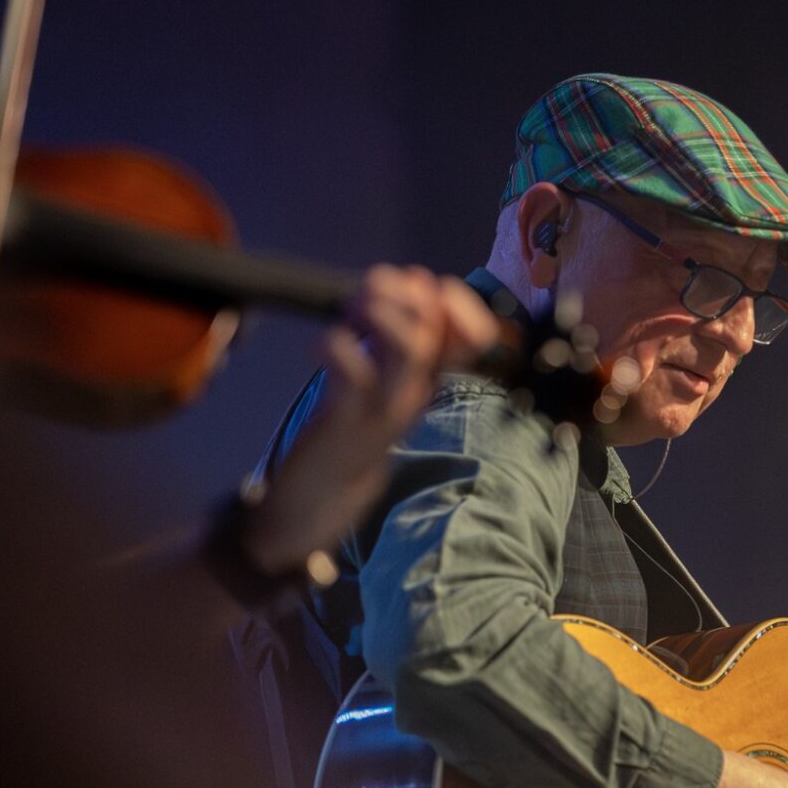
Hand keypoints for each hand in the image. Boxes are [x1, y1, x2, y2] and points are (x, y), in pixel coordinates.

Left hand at [240, 266, 495, 574]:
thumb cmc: (345, 438)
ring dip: (380, 314)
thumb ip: (395, 341)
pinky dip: (334, 345)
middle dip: (407, 296)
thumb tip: (417, 284)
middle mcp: (413, 397)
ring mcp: (384, 412)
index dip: (460, 306)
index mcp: (425, 386)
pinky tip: (318, 345)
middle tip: (375, 285)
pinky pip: (352, 373)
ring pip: (407, 351)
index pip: (471, 341)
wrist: (316, 505)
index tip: (426, 282)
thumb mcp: (380, 385)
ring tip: (352, 308)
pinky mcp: (347, 424)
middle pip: (434, 337)